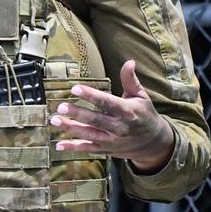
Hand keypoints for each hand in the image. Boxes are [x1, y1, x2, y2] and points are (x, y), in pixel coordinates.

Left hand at [49, 59, 174, 170]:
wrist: (154, 143)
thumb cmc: (145, 115)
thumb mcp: (141, 96)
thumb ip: (131, 80)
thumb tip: (129, 61)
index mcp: (127, 111)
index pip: (107, 102)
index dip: (91, 95)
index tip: (75, 88)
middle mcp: (119, 127)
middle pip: (96, 120)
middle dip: (78, 113)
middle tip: (61, 106)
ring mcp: (112, 141)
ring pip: (90, 135)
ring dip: (71, 129)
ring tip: (55, 121)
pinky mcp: (107, 150)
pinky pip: (89, 149)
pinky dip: (74, 148)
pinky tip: (59, 145)